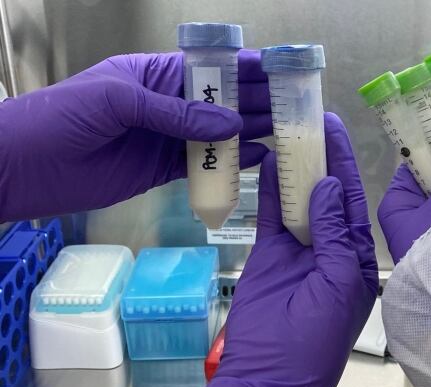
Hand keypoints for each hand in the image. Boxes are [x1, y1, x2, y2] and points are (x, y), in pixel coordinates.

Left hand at [0, 50, 271, 221]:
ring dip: (252, 133)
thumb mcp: (120, 101)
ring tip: (289, 134)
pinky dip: (232, 164)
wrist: (23, 167)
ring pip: (219, 135)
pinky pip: (204, 165)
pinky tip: (260, 160)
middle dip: (258, 102)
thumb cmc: (62, 117)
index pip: (211, 67)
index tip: (282, 72)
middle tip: (297, 108)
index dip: (246, 68)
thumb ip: (177, 114)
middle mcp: (168, 104)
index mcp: (156, 74)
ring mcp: (167, 139)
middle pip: (222, 101)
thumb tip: (233, 125)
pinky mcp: (163, 170)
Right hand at [181, 113, 377, 386]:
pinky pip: (271, 214)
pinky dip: (270, 189)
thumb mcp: (339, 283)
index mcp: (356, 256)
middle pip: (326, 193)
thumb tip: (327, 187)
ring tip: (289, 131)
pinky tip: (268, 161)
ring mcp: (298, 247)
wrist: (270, 375)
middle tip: (312, 119)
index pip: (353, 200)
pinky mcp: (270, 252)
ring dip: (296, 168)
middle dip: (322, 158)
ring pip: (299, 198)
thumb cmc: (317, 338)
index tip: (336, 130)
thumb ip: (334, 234)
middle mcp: (329, 246)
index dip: (345, 165)